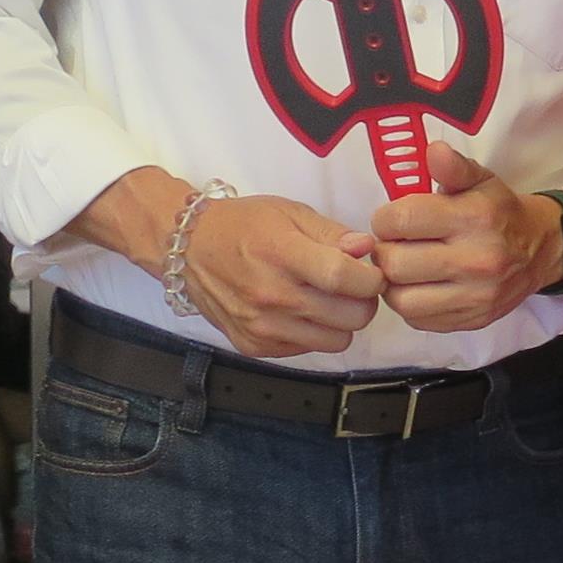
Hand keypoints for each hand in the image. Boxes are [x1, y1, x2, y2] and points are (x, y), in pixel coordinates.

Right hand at [176, 193, 383, 357]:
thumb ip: (332, 233)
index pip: (345, 279)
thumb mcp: (290, 213)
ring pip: (336, 341)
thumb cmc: (243, 225)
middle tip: (352, 286)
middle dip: (362, 301)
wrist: (189, 249)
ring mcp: (262, 326)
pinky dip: (313, 332)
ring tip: (327, 299)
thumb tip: (366, 249)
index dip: (371, 279)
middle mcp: (271, 296)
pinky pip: (308, 349)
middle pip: (351, 317)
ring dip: (341, 322)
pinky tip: (300, 310)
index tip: (372, 272)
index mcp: (281, 255)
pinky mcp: (254, 346)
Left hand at [368, 144, 562, 333]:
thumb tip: (433, 151)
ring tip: (405, 268)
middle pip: (395, 263)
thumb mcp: (480, 180)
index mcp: (474, 218)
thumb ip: (453, 167)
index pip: (400, 220)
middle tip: (395, 244)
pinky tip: (420, 287)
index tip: (394, 219)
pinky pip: (418, 320)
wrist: (540, 251)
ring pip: (401, 299)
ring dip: (394, 283)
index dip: (385, 219)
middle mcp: (476, 260)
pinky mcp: (472, 320)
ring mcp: (475, 296)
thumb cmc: (499, 212)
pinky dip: (411, 304)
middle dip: (385, 251)